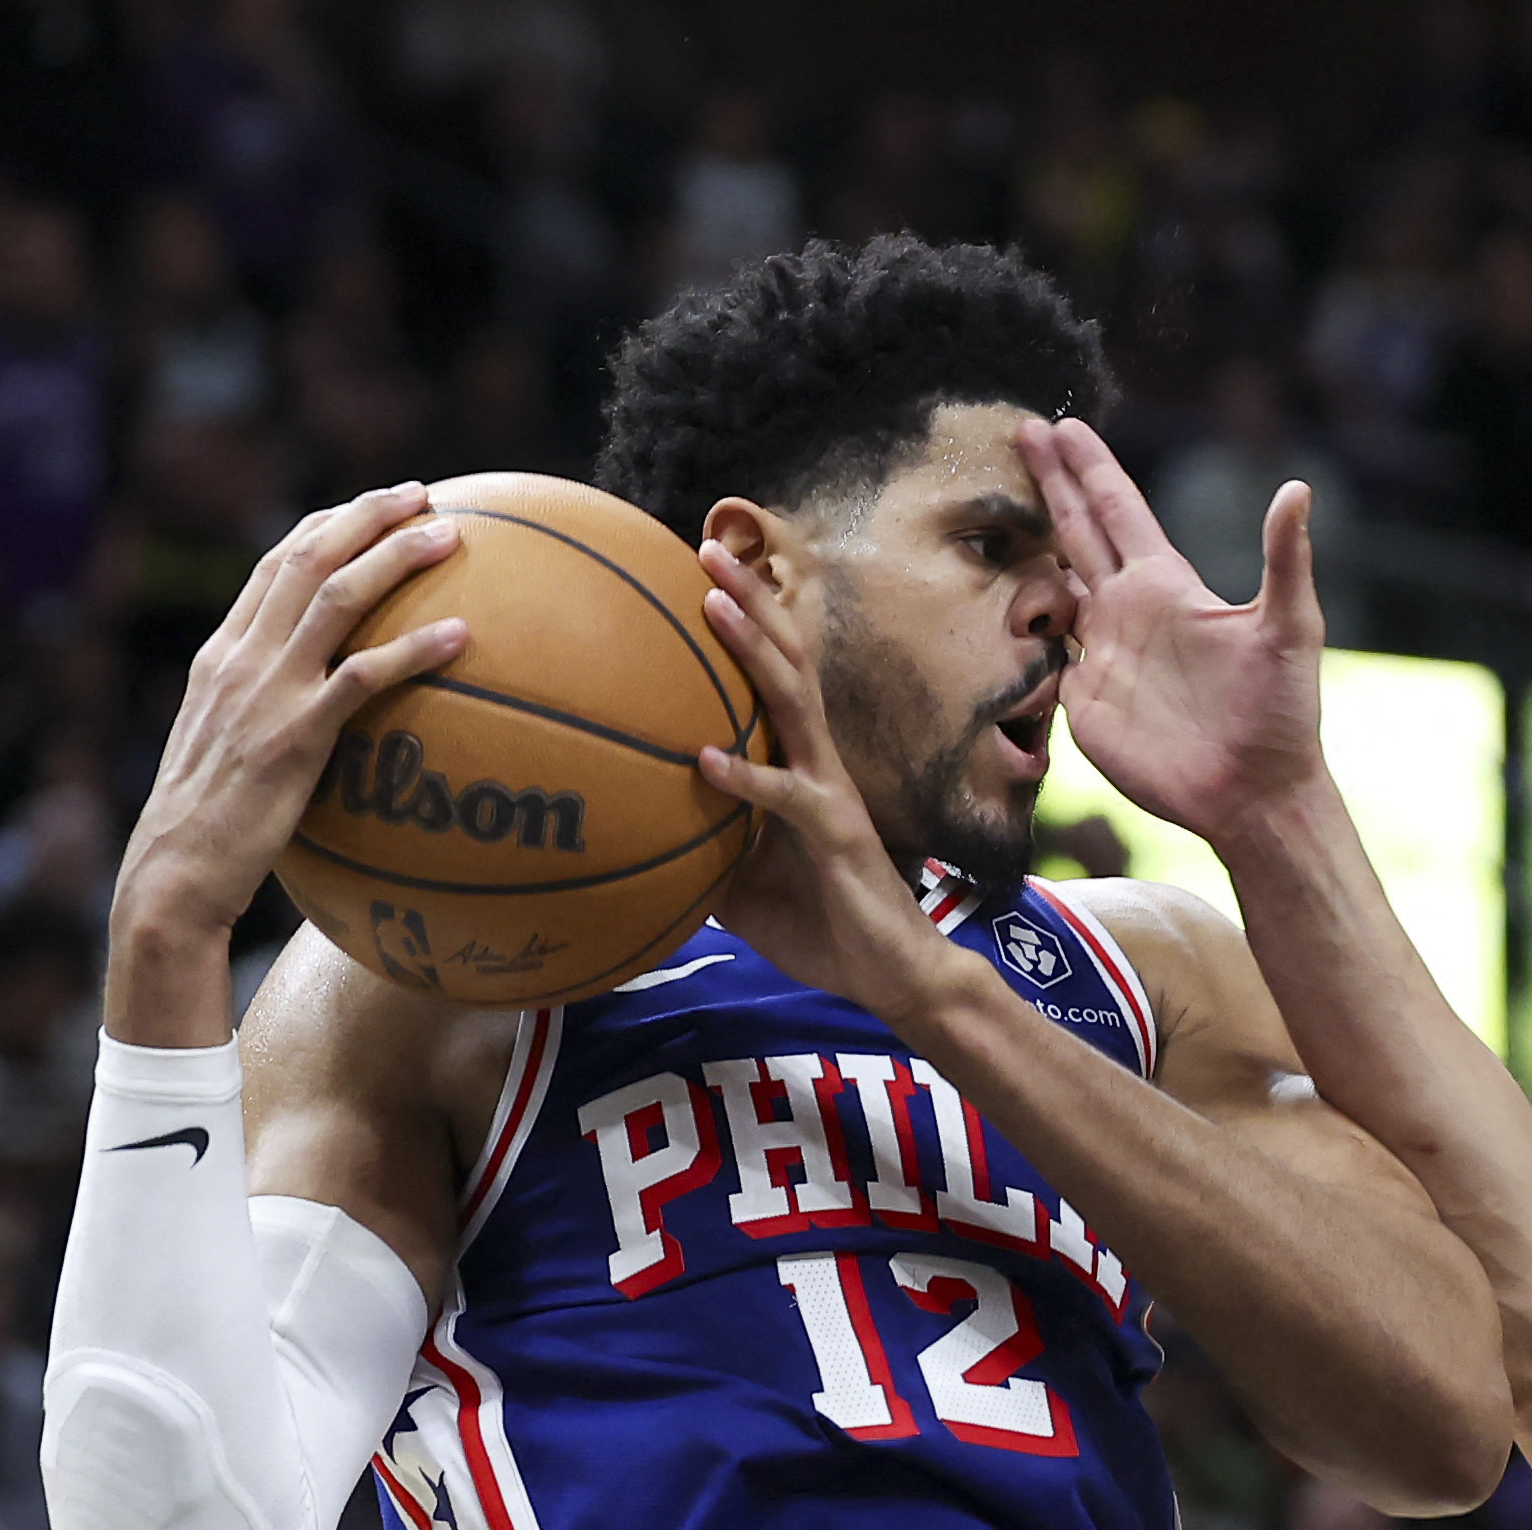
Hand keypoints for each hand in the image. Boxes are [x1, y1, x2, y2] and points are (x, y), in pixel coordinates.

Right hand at [107, 485, 466, 1040]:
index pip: (273, 566)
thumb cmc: (209, 831)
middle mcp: (239, 659)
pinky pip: (364, 677)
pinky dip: (415, 648)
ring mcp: (266, 692)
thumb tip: (322, 712)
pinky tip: (464, 637)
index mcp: (220, 656)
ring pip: (336, 598)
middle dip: (366, 515)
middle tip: (424, 494)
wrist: (172, 875)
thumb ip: (264, 716)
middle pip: (305, 558)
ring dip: (396, 558)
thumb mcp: (228, 753)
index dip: (326, 526)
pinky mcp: (295, 736)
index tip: (373, 505)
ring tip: (450, 536)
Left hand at [693, 540, 986, 1032]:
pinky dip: (746, 776)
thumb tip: (637, 843)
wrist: (895, 977)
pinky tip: (705, 758)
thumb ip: (703, 850)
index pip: (773, 680)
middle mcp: (820, 764)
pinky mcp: (838, 834)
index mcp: (802, 766)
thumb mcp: (742, 887)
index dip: (745, 625)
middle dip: (750, 602)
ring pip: (794, 703)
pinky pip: (787, 797)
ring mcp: (832, 792)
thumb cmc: (824, 928)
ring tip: (711, 601)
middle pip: (787, 663)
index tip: (697, 576)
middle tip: (707, 549)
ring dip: (752, 648)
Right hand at [1017, 416, 1328, 844]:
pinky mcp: (1084, 703)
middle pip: (1078, 533)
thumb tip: (1298, 489)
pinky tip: (999, 610)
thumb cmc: (1281, 711)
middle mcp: (1129, 612)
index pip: (1117, 511)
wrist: (1254, 792)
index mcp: (1167, 586)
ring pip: (1052, 589)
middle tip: (1024, 431)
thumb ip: (1284, 559)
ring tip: (997, 512)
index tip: (1062, 425)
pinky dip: (1018, 633)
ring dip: (1027, 552)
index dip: (1090, 468)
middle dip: (1052, 482)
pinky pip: (1039, 658)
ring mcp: (1102, 656)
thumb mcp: (1289, 629)